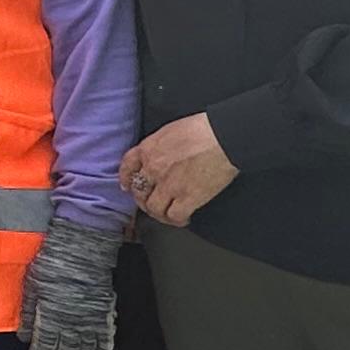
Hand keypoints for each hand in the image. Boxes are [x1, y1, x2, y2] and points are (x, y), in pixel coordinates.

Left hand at [16, 214, 120, 349]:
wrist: (83, 251)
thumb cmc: (53, 264)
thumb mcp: (31, 286)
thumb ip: (27, 313)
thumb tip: (24, 335)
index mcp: (50, 320)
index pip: (43, 349)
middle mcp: (71, 327)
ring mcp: (90, 323)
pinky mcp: (104, 317)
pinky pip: (104, 343)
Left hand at [120, 113, 238, 228]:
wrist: (224, 137)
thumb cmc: (204, 129)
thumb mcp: (171, 130)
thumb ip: (161, 145)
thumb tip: (163, 154)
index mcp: (150, 148)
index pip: (128, 166)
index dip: (126, 178)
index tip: (127, 185)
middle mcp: (154, 168)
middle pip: (139, 191)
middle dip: (143, 199)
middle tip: (151, 202)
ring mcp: (169, 185)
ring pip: (153, 208)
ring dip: (158, 213)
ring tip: (167, 213)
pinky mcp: (187, 197)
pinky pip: (174, 216)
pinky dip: (177, 221)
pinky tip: (184, 218)